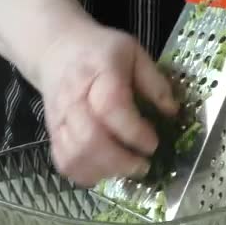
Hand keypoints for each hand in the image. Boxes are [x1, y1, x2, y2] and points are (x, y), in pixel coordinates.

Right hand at [37, 22, 178, 186]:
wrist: (55, 50)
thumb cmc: (99, 51)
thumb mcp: (133, 52)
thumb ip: (154, 81)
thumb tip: (173, 112)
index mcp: (98, 72)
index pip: (111, 108)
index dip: (134, 131)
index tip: (153, 143)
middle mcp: (74, 99)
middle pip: (90, 138)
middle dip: (121, 160)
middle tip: (143, 165)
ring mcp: (59, 119)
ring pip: (75, 155)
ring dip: (104, 170)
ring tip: (127, 169)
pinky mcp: (53, 134)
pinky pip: (64, 163)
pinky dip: (85, 174)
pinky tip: (106, 171)